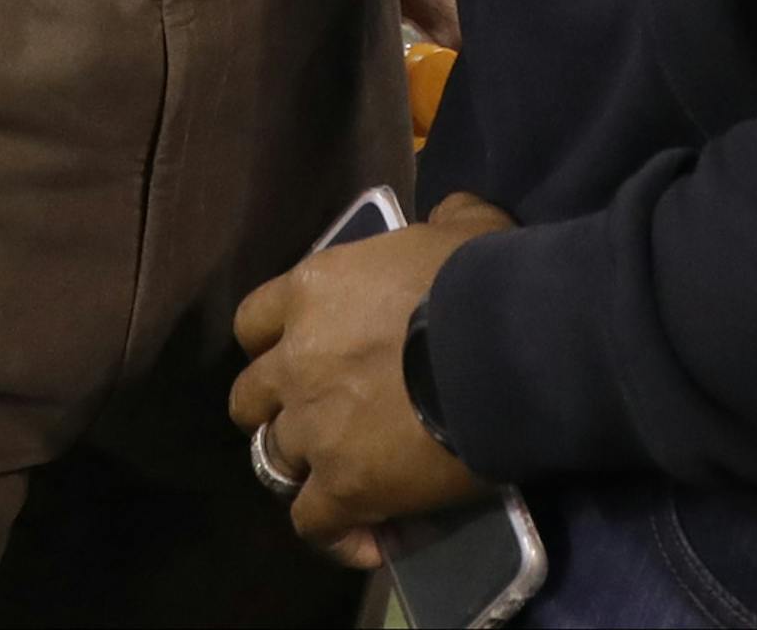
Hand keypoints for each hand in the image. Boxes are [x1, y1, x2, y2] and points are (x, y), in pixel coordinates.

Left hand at [232, 192, 516, 558]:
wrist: (505, 346)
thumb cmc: (481, 275)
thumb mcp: (462, 223)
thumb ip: (439, 221)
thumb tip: (448, 218)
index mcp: (313, 290)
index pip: (253, 323)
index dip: (274, 344)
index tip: (302, 356)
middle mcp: (296, 359)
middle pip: (251, 400)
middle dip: (279, 411)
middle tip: (322, 420)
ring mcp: (314, 427)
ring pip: (275, 462)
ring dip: (305, 469)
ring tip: (345, 479)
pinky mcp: (343, 487)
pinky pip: (315, 524)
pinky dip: (338, 533)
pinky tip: (373, 537)